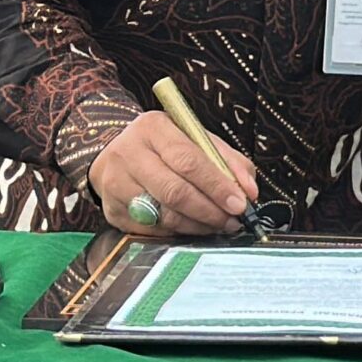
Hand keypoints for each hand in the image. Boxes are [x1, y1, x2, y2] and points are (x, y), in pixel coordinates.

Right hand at [88, 111, 259, 236]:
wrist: (115, 153)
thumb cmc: (165, 147)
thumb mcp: (196, 140)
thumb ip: (228, 161)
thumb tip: (250, 192)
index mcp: (154, 127)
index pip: (188, 160)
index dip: (216, 185)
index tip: (240, 203)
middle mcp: (129, 152)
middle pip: (174, 190)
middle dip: (209, 210)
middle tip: (232, 221)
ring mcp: (115, 183)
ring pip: (163, 214)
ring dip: (197, 225)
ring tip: (218, 225)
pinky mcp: (111, 209)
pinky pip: (151, 230)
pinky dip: (177, 233)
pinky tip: (192, 228)